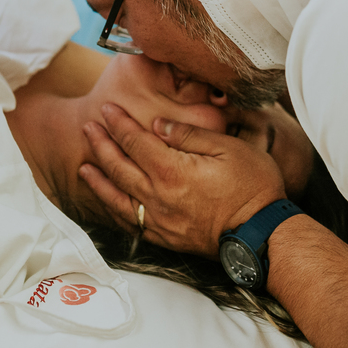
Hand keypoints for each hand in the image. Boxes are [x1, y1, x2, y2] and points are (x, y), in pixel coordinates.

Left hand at [79, 103, 286, 258]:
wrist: (263, 235)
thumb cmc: (253, 187)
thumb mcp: (228, 148)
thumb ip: (189, 135)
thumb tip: (159, 125)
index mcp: (172, 171)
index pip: (136, 142)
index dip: (119, 124)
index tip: (107, 109)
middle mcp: (159, 197)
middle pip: (120, 167)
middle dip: (101, 146)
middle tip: (88, 128)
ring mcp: (160, 221)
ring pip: (118, 198)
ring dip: (99, 180)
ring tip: (84, 166)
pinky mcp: (166, 238)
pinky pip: (130, 223)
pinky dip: (114, 209)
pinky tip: (109, 201)